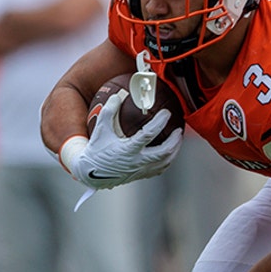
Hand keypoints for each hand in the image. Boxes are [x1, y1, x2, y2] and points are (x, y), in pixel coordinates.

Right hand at [60, 91, 182, 188]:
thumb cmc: (96, 150)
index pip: (148, 134)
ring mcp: (140, 170)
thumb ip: (109, 111)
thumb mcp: (100, 129)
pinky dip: (166, 160)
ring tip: (177, 140)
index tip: (166, 113)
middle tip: (179, 129)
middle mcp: (136, 162)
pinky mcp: (140, 175)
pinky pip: (159, 169)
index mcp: (127, 150)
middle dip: (174, 140)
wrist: (91, 173)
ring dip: (174, 151)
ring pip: (164, 163)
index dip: (159, 122)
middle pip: (163, 152)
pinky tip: (168, 153)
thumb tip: (117, 96)